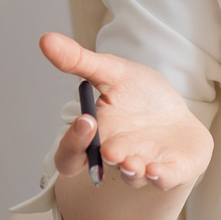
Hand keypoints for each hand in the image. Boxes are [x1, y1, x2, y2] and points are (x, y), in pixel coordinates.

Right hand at [38, 34, 211, 190]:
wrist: (174, 114)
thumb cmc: (138, 97)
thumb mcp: (112, 73)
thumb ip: (80, 62)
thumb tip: (46, 39)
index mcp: (95, 137)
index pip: (71, 151)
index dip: (73, 142)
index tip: (84, 120)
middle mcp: (116, 157)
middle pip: (101, 167)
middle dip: (106, 158)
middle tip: (111, 150)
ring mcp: (144, 166)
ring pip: (133, 177)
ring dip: (132, 172)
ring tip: (133, 164)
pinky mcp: (172, 170)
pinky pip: (165, 180)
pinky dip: (161, 177)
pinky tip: (158, 171)